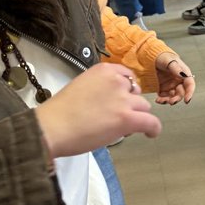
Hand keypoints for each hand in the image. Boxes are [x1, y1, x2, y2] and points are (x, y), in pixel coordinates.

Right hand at [35, 62, 160, 157]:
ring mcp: (123, 100)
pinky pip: (151, 122)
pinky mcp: (127, 119)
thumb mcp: (81, 85)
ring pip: (143, 107)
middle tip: (117, 116)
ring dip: (137, 116)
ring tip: (124, 128)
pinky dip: (153, 129)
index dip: (126, 90)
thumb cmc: (59, 113)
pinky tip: (151, 134)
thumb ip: (99, 88)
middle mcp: (117, 81)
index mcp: (104, 70)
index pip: (127, 76)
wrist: (51, 128)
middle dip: (130, 104)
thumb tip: (110, 101)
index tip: (122, 99)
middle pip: (136, 93)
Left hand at [153, 52, 195, 104]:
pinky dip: (162, 100)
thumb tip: (183, 75)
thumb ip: (176, 68)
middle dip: (177, 98)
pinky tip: (157, 100)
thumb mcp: (169, 60)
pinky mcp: (162, 89)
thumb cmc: (161, 56)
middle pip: (181, 93)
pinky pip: (164, 97)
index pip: (189, 84)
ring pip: (173, 97)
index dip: (190, 92)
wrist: (148, 57)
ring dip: (169, 100)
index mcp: (183, 73)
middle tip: (171, 102)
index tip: (186, 100)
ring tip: (161, 101)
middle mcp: (178, 81)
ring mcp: (170, 85)